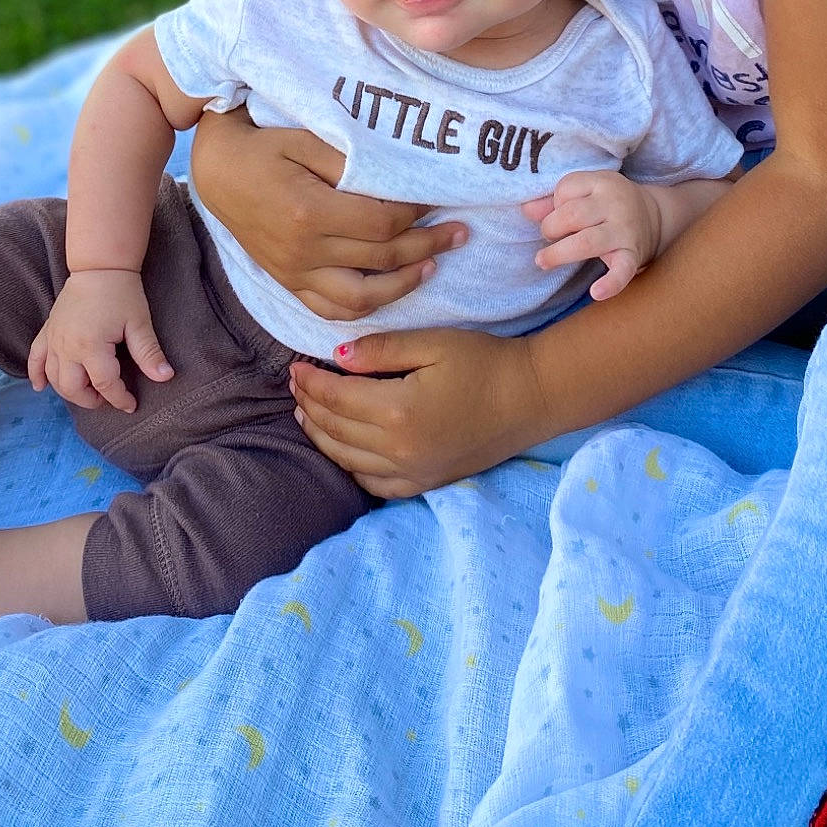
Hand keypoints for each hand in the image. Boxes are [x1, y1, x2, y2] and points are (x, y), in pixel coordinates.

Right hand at [27, 270, 173, 414]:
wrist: (99, 266)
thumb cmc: (122, 292)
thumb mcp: (139, 323)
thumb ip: (149, 353)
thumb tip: (166, 377)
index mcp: (91, 346)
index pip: (105, 385)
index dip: (120, 399)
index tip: (132, 405)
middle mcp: (67, 347)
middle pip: (74, 389)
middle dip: (92, 400)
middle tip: (109, 397)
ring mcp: (54, 340)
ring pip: (54, 379)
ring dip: (70, 391)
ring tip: (89, 391)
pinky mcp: (47, 332)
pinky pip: (35, 359)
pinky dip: (36, 375)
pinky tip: (41, 387)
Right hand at [191, 107, 467, 320]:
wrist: (216, 171)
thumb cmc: (264, 145)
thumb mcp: (306, 140)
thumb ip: (352, 162)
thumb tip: (399, 180)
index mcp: (310, 212)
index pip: (383, 223)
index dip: (418, 213)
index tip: (439, 198)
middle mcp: (304, 251)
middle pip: (382, 259)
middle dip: (428, 245)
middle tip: (460, 232)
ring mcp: (295, 273)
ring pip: (362, 298)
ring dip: (404, 285)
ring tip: (433, 265)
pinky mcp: (288, 283)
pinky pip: (331, 310)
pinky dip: (366, 308)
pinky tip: (391, 291)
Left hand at [288, 328, 544, 496]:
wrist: (531, 398)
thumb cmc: (484, 362)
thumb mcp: (433, 343)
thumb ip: (382, 350)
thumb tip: (336, 358)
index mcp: (398, 412)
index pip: (336, 399)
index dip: (310, 383)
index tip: (295, 367)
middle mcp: (399, 450)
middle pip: (335, 430)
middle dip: (310, 406)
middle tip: (296, 385)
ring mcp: (412, 473)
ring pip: (347, 460)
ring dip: (321, 436)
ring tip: (306, 414)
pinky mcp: (425, 483)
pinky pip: (373, 483)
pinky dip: (349, 465)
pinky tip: (342, 448)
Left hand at [522, 168, 666, 301]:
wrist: (654, 217)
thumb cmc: (607, 205)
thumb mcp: (586, 193)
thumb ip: (554, 201)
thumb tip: (526, 210)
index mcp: (602, 182)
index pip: (566, 188)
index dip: (554, 203)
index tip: (558, 212)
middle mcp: (615, 203)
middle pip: (572, 215)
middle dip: (551, 228)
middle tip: (549, 237)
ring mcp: (625, 230)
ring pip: (587, 242)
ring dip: (559, 253)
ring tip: (543, 261)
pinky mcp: (633, 255)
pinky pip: (623, 271)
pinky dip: (610, 283)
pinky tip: (596, 293)